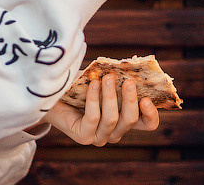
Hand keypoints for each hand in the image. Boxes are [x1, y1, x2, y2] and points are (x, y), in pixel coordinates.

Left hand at [42, 75, 159, 145]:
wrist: (52, 97)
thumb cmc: (81, 86)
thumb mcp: (102, 79)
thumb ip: (115, 76)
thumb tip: (126, 66)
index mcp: (125, 119)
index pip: (147, 124)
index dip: (151, 114)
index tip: (146, 98)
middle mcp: (115, 131)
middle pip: (130, 120)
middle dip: (130, 99)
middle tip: (128, 81)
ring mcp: (99, 137)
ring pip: (112, 119)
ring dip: (110, 96)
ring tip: (107, 78)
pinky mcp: (83, 136)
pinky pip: (93, 118)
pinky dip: (94, 99)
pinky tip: (93, 84)